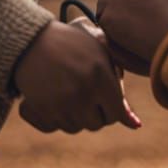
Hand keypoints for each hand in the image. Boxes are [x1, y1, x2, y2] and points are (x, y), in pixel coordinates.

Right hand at [13, 20, 140, 133]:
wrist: (31, 40)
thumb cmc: (72, 42)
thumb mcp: (99, 51)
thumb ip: (119, 85)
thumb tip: (135, 125)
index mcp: (101, 75)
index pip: (117, 113)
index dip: (112, 107)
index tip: (104, 96)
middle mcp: (83, 92)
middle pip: (97, 124)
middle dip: (94, 111)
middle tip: (83, 89)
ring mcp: (62, 103)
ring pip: (76, 127)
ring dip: (74, 114)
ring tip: (67, 88)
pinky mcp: (43, 109)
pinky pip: (54, 127)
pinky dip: (54, 116)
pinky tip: (52, 95)